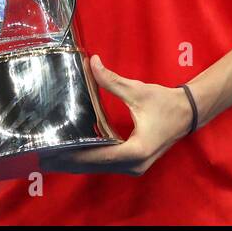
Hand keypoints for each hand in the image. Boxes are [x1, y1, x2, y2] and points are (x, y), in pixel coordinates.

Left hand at [39, 56, 194, 176]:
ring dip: (77, 162)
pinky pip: (106, 164)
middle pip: (95, 166)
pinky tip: (72, 154)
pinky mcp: (133, 163)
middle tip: (43, 157)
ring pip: (100, 167)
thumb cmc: (166, 103)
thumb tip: (91, 63)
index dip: (74, 154)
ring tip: (52, 157)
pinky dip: (89, 159)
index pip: (98, 156)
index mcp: (136, 151)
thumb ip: (111, 80)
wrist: (188, 112)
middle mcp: (135, 165)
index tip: (54, 152)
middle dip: (69, 162)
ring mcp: (134, 167)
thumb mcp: (137, 91)